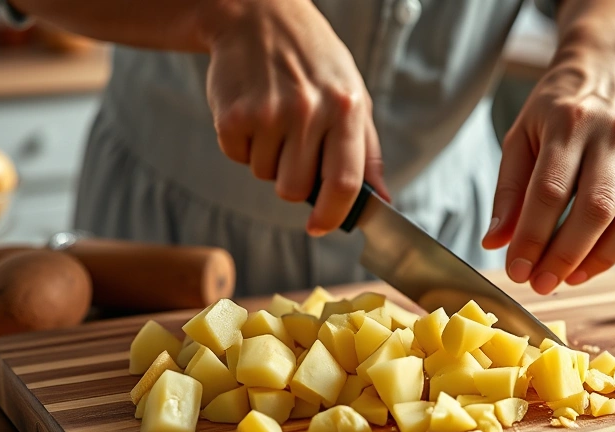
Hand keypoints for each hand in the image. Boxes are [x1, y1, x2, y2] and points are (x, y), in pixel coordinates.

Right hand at [204, 0, 387, 234]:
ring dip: (268, 160)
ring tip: (275, 120)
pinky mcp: (232, 114)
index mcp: (346, 109)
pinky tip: (253, 113)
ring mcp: (268, 113)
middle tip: (294, 150)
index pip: (343, 183)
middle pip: (296, 190)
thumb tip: (381, 200)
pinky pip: (238, 157)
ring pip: (265, 176)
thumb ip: (368, 152)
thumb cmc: (314, 61)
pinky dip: (243, 145)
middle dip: (294, 183)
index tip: (322, 226)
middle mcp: (308, 111)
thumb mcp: (354, 96)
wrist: (258, 16)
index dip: (333, 215)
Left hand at [482, 44, 614, 294]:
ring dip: (604, 258)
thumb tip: (495, 242)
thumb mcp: (520, 138)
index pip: (550, 191)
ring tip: (572, 276)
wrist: (610, 73)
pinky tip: (608, 254)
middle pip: (597, 208)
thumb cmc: (558, 111)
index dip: (532, 238)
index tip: (517, 270)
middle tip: (542, 284)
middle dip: (566, 256)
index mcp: (570, 123)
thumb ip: (508, 192)